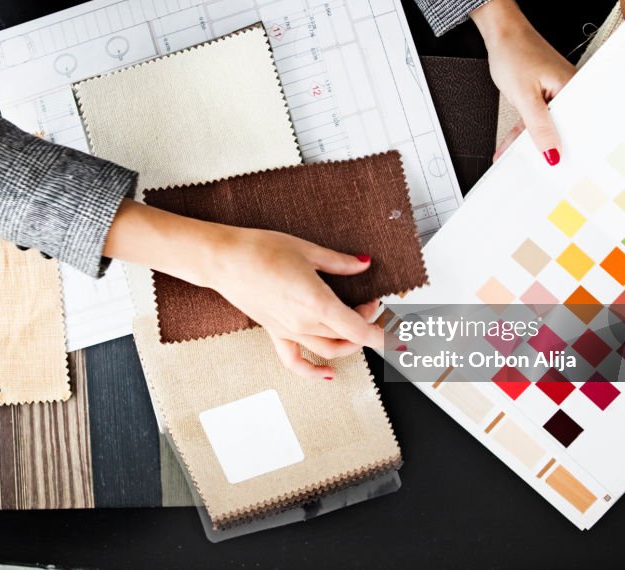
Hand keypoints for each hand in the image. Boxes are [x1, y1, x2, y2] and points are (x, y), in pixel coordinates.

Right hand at [103, 199, 382, 379]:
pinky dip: (314, 371)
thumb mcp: (307, 250)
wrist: (224, 260)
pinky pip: (296, 361)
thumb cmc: (260, 250)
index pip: (359, 329)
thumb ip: (339, 262)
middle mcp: (305, 323)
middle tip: (372, 303)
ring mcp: (290, 331)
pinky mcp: (276, 332)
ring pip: (330, 350)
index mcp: (316, 302)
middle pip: (349, 337)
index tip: (400, 338)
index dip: (383, 335)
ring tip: (356, 320)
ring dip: (349, 341)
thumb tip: (363, 263)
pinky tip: (328, 373)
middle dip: (368, 324)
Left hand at [470, 0, 575, 163]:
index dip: (573, 150)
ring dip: (529, 144)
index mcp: (574, 89)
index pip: (579, 127)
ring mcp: (555, 95)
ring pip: (545, 127)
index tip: (564, 170)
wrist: (501, 34)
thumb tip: (552, 152)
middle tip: (542, 174)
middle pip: (563, 129)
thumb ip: (538, 126)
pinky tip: (509, 149)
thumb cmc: (515, 52)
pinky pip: (534, 120)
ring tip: (518, 164)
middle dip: (550, 151)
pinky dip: (521, 133)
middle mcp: (569, 92)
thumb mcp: (524, 96)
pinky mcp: (542, 96)